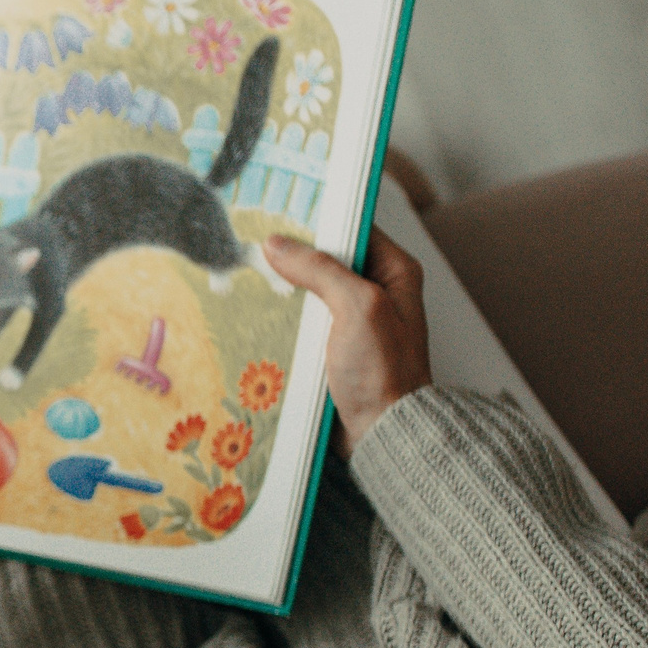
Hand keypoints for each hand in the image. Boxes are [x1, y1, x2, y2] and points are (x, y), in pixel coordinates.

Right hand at [263, 227, 431, 455]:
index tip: (282, 216)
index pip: (353, 228)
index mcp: (395, 271)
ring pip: (311, 290)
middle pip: (327, 259)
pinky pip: (304, 320)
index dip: (320, 221)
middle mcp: (377, 290)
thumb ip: (320, 270)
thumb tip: (278, 244)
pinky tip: (262, 313)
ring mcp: (354, 319)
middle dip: (295, 256)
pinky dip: (285, 317)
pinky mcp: (334, 345)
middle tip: (258, 248)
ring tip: (252, 276)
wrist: (382, 431)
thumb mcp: (358, 307)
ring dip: (285, 289)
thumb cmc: (384, 372)